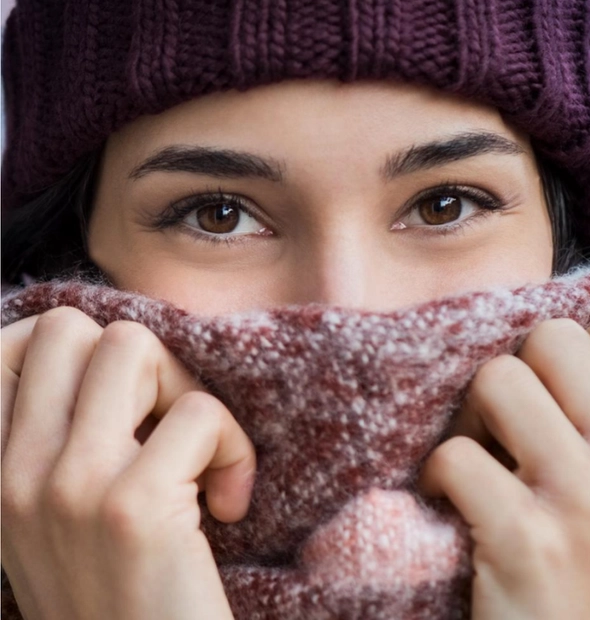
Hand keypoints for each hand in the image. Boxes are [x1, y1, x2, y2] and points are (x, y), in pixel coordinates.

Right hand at [1, 308, 256, 619]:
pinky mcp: (131, 504)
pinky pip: (200, 413)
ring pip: (135, 346)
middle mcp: (13, 475)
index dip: (84, 354)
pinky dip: (234, 453)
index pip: (13, 346)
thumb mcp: (61, 522)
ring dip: (189, 396)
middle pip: (81, 329)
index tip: (131, 410)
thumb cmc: (125, 599)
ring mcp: (66, 486)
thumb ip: (62, 447)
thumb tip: (118, 357)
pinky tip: (227, 509)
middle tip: (173, 432)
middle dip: (146, 366)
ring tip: (199, 464)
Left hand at [419, 306, 589, 619]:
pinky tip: (456, 510)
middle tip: (508, 429)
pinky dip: (439, 480)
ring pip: (498, 380)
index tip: (556, 397)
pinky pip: (457, 456)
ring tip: (481, 466)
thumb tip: (561, 346)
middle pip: (552, 338)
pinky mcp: (527, 540)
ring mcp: (585, 497)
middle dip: (516, 376)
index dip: (573, 352)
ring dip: (472, 422)